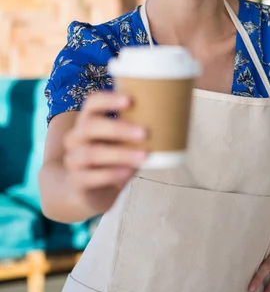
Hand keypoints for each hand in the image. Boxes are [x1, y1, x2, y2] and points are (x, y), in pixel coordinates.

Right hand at [63, 91, 147, 212]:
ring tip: (144, 156)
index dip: (109, 99)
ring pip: (92, 153)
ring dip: (120, 154)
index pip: (92, 103)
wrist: (88, 191)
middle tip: (145, 133)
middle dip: (118, 128)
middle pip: (90, 126)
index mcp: (88, 121)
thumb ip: (136, 130)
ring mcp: (73, 160)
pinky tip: (128, 173)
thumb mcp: (122, 142)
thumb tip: (174, 118)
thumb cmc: (112, 159)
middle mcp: (76, 138)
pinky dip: (111, 174)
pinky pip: (90, 177)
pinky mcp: (77, 182)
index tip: (131, 100)